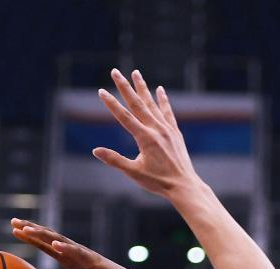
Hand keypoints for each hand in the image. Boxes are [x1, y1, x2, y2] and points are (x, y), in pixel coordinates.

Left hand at [10, 219, 137, 268]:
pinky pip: (77, 253)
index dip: (30, 238)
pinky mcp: (94, 260)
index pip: (46, 246)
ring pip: (60, 241)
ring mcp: (83, 255)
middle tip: (14, 221)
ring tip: (27, 228)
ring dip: (43, 235)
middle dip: (31, 229)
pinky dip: (65, 248)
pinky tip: (53, 244)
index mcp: (69, 260)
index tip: (14, 230)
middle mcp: (74, 253)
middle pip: (49, 238)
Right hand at [93, 69, 199, 197]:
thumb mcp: (133, 172)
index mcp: (144, 138)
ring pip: (152, 104)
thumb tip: (95, 151)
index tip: (101, 91)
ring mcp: (167, 129)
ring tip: (135, 73)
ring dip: (142, 88)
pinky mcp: (175, 132)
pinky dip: (163, 100)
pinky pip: (167, 112)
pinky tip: (159, 89)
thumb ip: (114, 160)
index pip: (124, 117)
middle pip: (137, 104)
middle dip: (124, 87)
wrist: (184, 186)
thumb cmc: (158, 182)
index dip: (111, 104)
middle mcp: (156, 129)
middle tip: (115, 72)